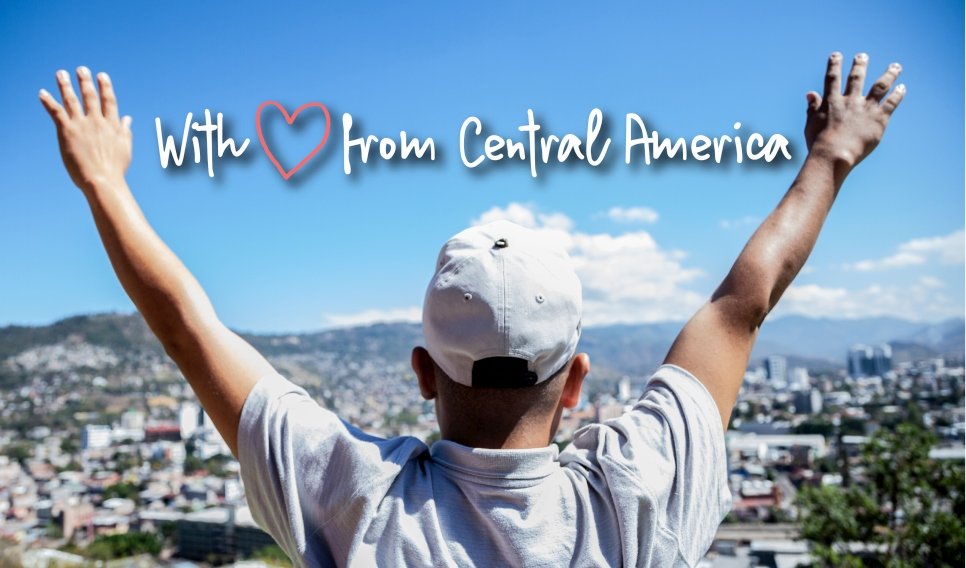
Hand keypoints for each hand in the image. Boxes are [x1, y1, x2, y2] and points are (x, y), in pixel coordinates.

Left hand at [39, 67, 131, 193]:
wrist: (103, 180)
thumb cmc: (115, 169)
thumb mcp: (125, 148)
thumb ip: (126, 131)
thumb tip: (128, 118)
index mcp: (113, 125)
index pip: (109, 101)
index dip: (105, 87)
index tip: (102, 76)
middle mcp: (97, 121)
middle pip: (90, 96)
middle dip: (85, 81)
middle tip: (81, 69)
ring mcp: (82, 125)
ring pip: (72, 100)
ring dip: (65, 85)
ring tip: (61, 73)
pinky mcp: (68, 131)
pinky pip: (56, 112)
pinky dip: (48, 101)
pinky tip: (42, 93)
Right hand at [804, 52, 904, 168]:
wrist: (834, 154)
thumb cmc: (819, 143)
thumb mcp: (811, 123)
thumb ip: (812, 107)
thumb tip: (810, 93)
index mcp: (832, 101)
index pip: (833, 78)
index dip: (834, 65)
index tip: (836, 55)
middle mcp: (850, 100)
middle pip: (857, 78)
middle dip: (860, 65)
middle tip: (862, 56)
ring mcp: (866, 108)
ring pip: (880, 86)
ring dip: (888, 74)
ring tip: (895, 66)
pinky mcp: (879, 119)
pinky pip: (891, 103)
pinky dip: (898, 94)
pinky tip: (902, 87)